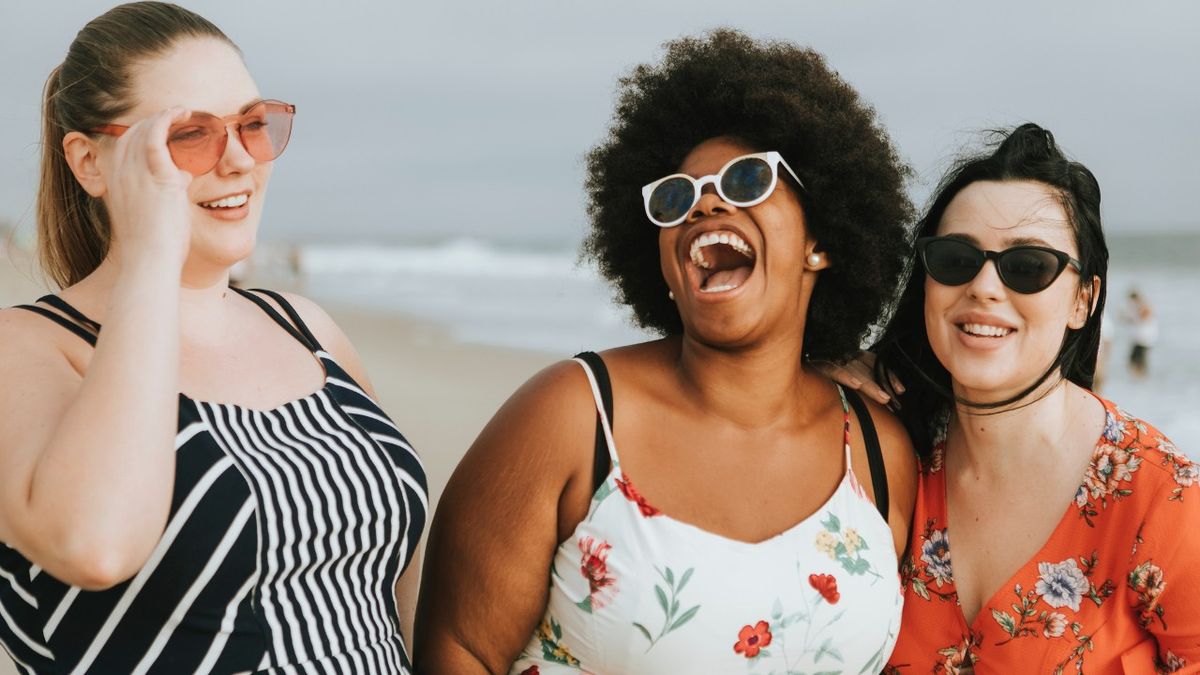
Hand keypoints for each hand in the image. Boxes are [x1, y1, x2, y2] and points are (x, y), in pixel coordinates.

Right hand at [98, 107, 193, 269]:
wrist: (150, 260)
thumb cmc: (156, 245)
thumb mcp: (156, 210)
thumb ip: (166, 189)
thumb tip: (186, 175)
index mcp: (116, 182)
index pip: (124, 145)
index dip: (144, 131)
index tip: (165, 126)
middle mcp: (121, 173)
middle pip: (132, 132)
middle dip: (155, 120)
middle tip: (178, 115)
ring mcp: (135, 173)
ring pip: (144, 129)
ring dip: (165, 116)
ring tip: (185, 112)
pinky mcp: (155, 175)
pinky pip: (156, 136)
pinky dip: (167, 119)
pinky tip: (182, 113)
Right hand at [812, 351, 903, 406]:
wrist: (791, 367)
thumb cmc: (817, 379)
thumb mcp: (843, 377)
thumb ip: (862, 383)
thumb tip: (888, 397)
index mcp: (850, 355)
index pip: (874, 362)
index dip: (889, 375)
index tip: (901, 390)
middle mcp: (842, 355)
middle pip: (867, 369)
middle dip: (883, 384)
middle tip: (895, 400)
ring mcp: (830, 358)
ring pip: (854, 370)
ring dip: (870, 385)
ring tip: (884, 398)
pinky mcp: (816, 364)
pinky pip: (832, 369)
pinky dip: (844, 376)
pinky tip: (855, 385)